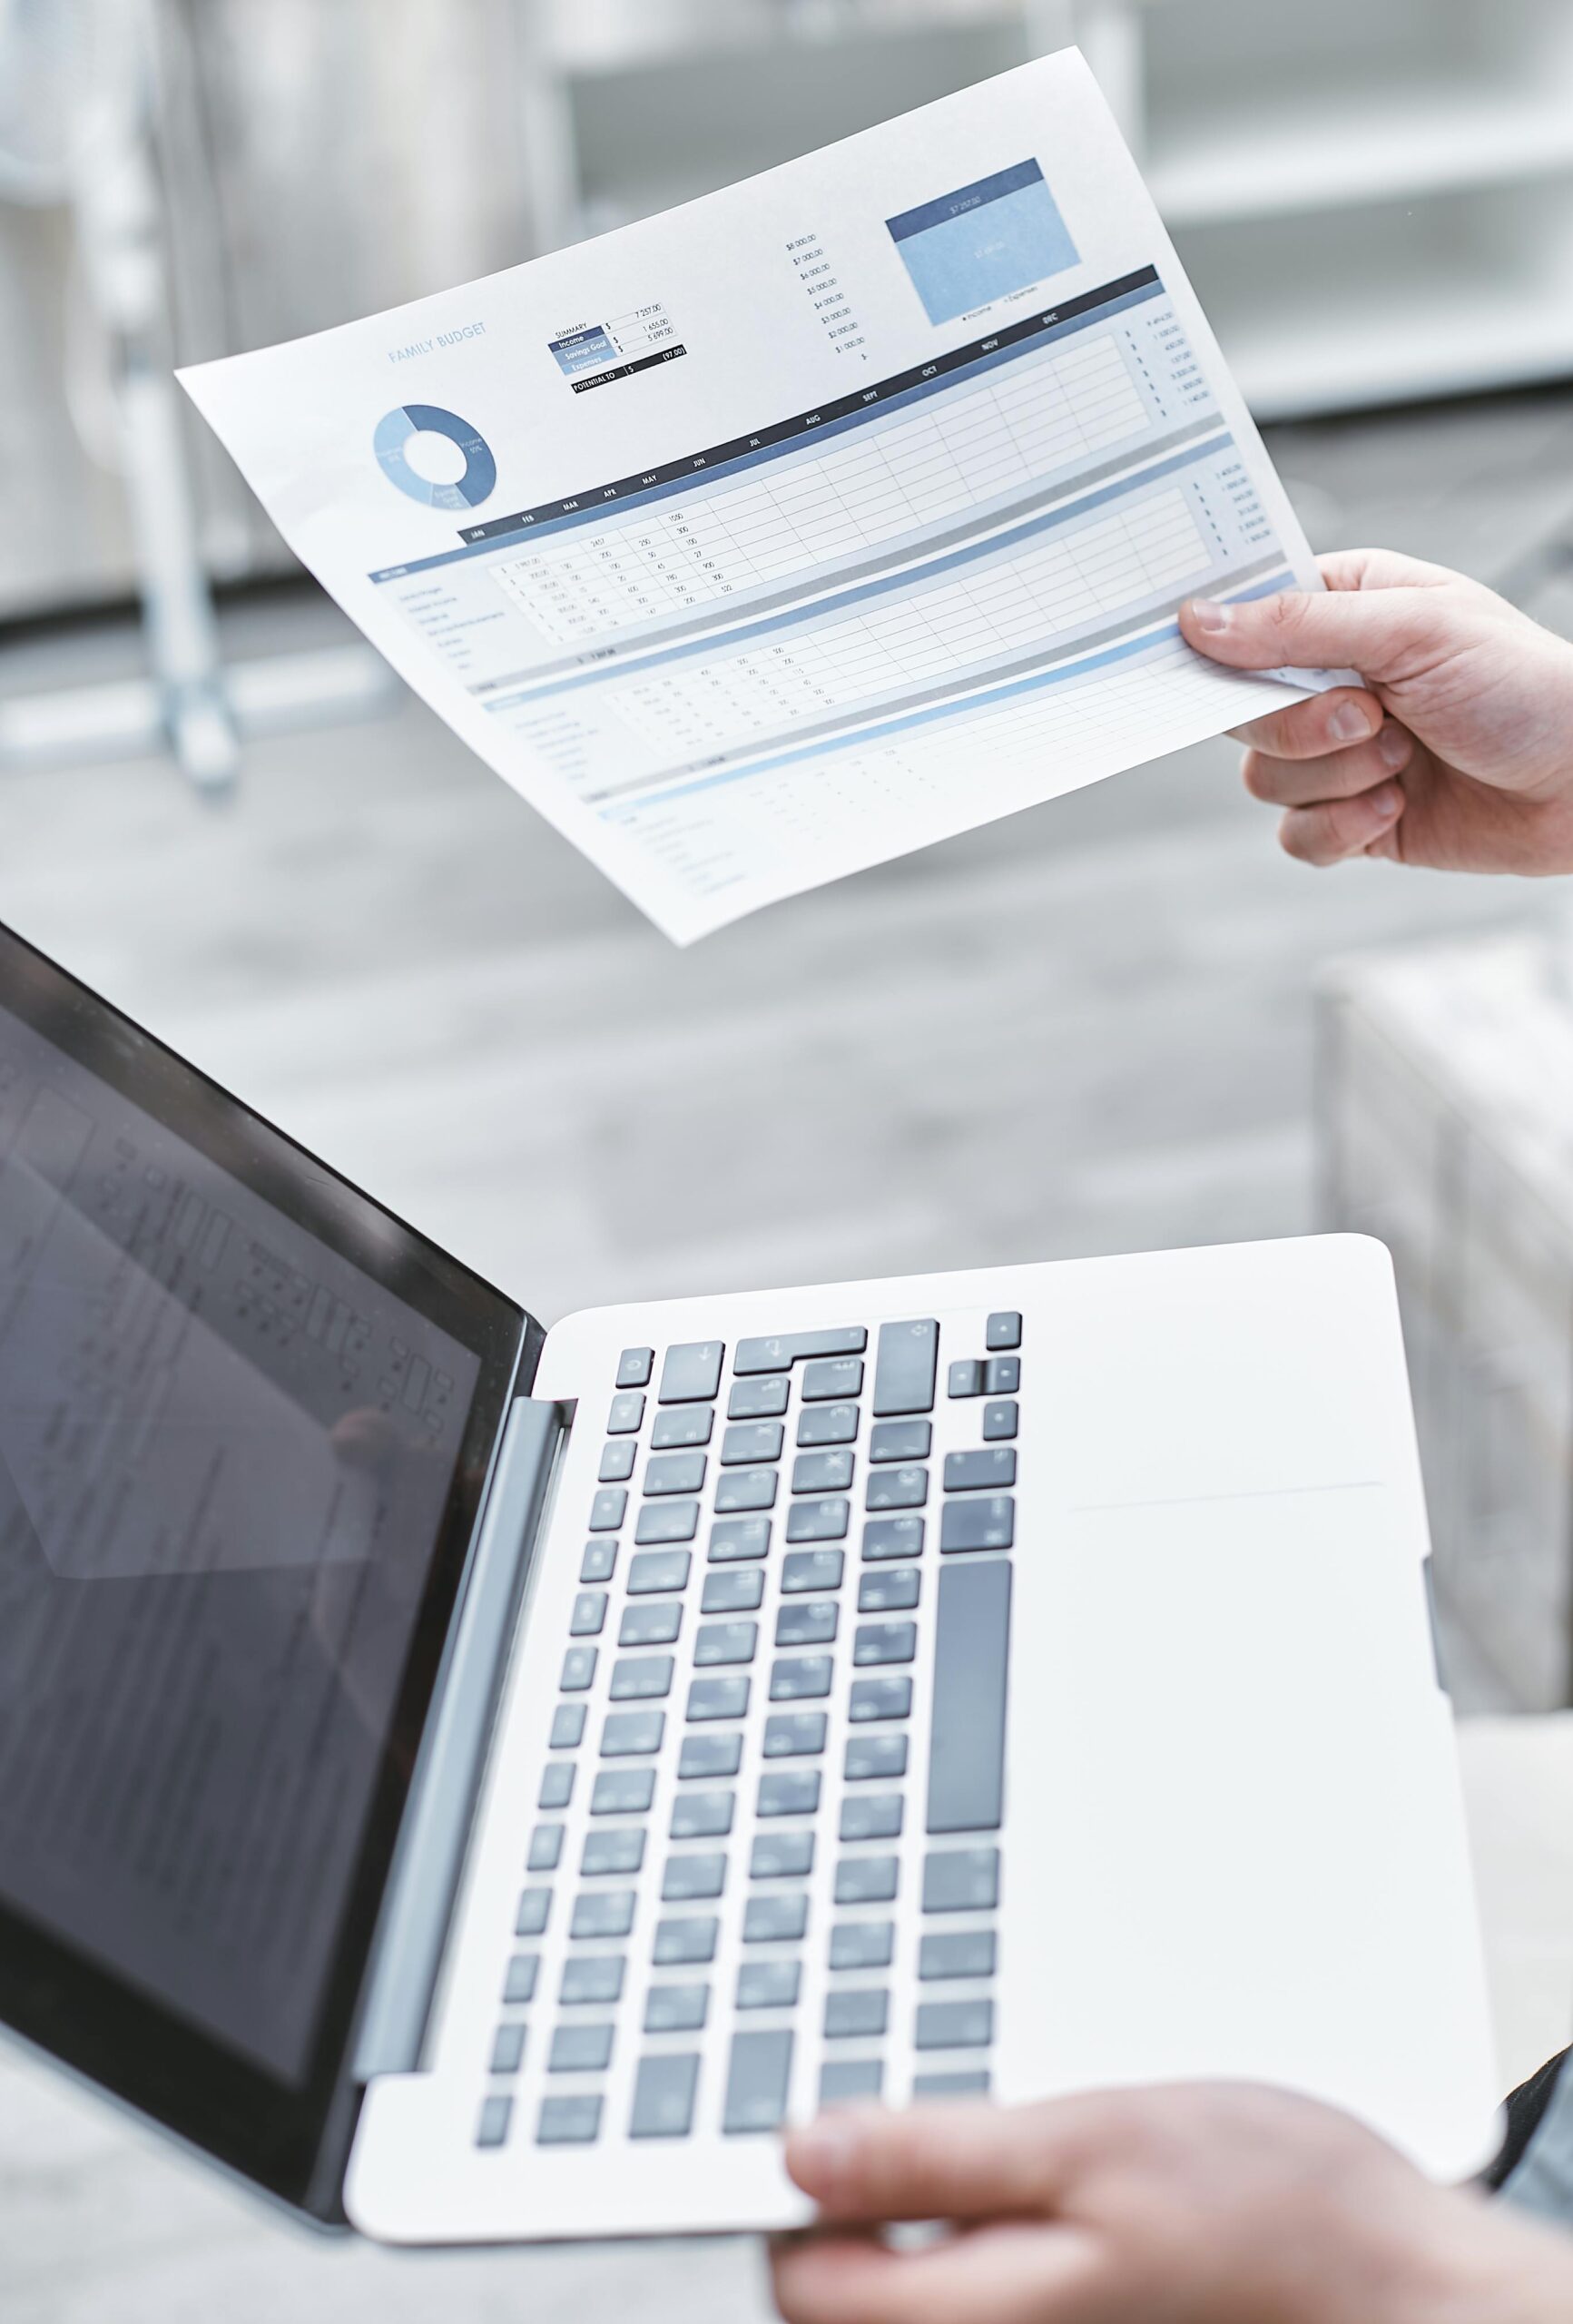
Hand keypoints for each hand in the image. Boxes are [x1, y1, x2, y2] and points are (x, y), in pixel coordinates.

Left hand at [771, 2084, 1572, 2323]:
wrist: (1391, 2279)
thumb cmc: (1266, 2210)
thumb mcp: (1090, 2142)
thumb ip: (935, 2156)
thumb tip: (799, 2151)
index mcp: (976, 2317)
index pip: (802, 2284)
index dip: (790, 2187)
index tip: (812, 2114)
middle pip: (846, 2296)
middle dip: (848, 2195)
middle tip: (900, 2108)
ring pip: (914, 2290)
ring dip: (911, 2211)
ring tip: (975, 2140)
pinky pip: (977, 2290)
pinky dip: (969, 2229)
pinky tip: (1023, 2183)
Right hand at [1177, 550, 1572, 872]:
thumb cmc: (1522, 687)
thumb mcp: (1412, 631)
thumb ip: (1297, 625)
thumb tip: (1198, 621)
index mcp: (1343, 608)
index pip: (1241, 619)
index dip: (1216, 644)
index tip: (1199, 659)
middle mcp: (1331, 679)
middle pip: (1240, 711)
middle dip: (1302, 725)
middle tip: (1370, 716)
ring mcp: (1338, 753)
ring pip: (1263, 777)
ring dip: (1336, 778)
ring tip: (1405, 760)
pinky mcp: (1352, 818)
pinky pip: (1295, 835)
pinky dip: (1342, 829)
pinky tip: (1398, 808)